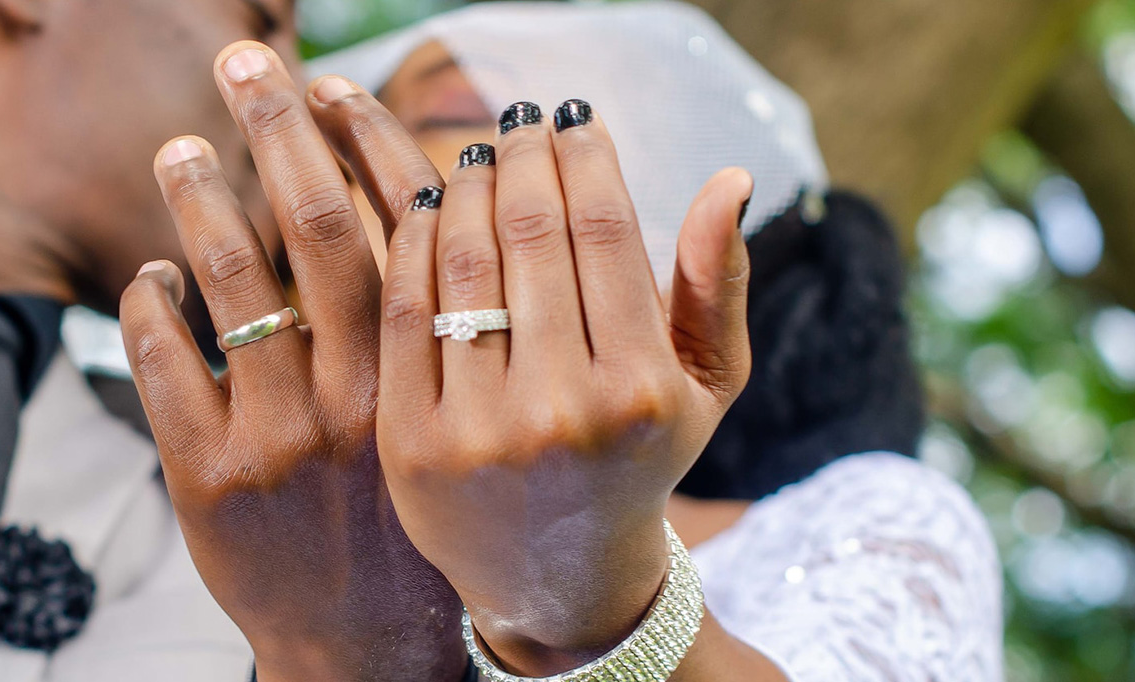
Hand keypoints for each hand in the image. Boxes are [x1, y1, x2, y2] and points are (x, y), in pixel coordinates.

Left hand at [119, 42, 465, 681]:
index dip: (358, 136)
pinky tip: (153, 276)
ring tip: (179, 148)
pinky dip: (150, 303)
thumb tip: (401, 194)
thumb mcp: (446, 417)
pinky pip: (162, 362)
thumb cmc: (415, 513)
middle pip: (309, 224)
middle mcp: (356, 393)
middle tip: (241, 62)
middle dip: (274, 127)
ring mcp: (276, 435)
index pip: (395, 220)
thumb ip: (428, 313)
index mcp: (426, 370)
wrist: (373, 646)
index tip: (327, 83)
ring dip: (198, 199)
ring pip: (227, 282)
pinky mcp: (207, 478)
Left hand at [375, 100, 755, 674]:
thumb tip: (728, 176)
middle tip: (516, 123)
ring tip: (473, 157)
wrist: (557, 578)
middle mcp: (562, 411)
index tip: (573, 119)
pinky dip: (412, 245)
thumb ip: (716, 284)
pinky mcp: (411, 444)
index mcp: (641, 391)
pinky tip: (425, 209)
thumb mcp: (703, 388)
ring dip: (464, 189)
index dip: (585, 159)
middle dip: (522, 160)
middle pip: (531, 235)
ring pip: (463, 264)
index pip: (605, 232)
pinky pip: (406, 312)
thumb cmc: (637, 461)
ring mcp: (479, 431)